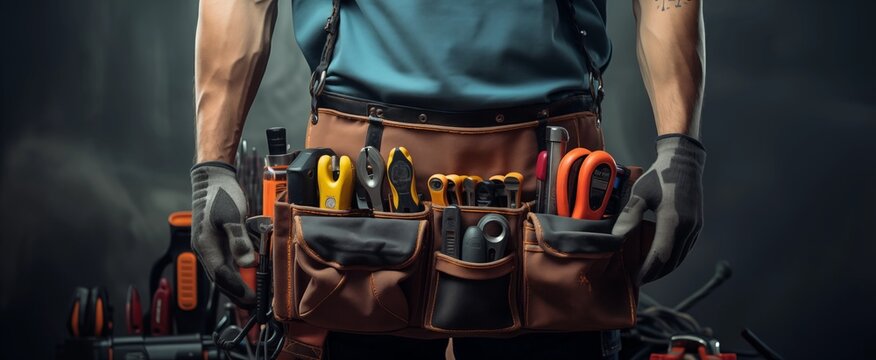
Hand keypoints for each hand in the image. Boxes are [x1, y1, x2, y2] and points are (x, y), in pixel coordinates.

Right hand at [190, 161, 256, 305]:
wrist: (212, 179)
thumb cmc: (221, 194)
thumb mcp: (233, 216)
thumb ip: (239, 240)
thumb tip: (248, 263)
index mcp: (206, 245)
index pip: (222, 276)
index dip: (238, 289)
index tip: (252, 299)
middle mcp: (206, 249)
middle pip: (221, 279)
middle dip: (236, 293)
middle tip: (253, 304)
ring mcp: (210, 246)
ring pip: (224, 272)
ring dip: (238, 283)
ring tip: (252, 294)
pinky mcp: (217, 241)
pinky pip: (227, 260)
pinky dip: (238, 269)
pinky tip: (250, 271)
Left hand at [612, 134, 705, 283]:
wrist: (684, 162)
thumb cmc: (659, 176)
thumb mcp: (640, 193)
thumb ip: (629, 215)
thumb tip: (616, 238)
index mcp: (673, 220)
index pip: (660, 255)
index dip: (648, 270)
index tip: (636, 279)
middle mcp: (688, 227)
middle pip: (672, 261)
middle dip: (655, 273)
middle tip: (639, 280)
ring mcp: (695, 227)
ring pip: (680, 257)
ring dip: (665, 268)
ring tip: (648, 273)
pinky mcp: (697, 225)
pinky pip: (685, 249)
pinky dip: (673, 258)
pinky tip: (661, 260)